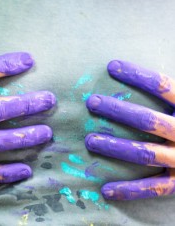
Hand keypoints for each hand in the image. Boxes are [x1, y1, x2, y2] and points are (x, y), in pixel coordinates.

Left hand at [85, 60, 174, 199]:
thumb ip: (173, 93)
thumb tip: (149, 75)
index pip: (163, 86)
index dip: (137, 75)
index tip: (112, 66)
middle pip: (147, 120)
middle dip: (117, 110)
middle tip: (92, 102)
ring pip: (145, 152)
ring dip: (115, 147)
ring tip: (90, 141)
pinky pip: (152, 188)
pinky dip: (129, 190)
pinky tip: (105, 190)